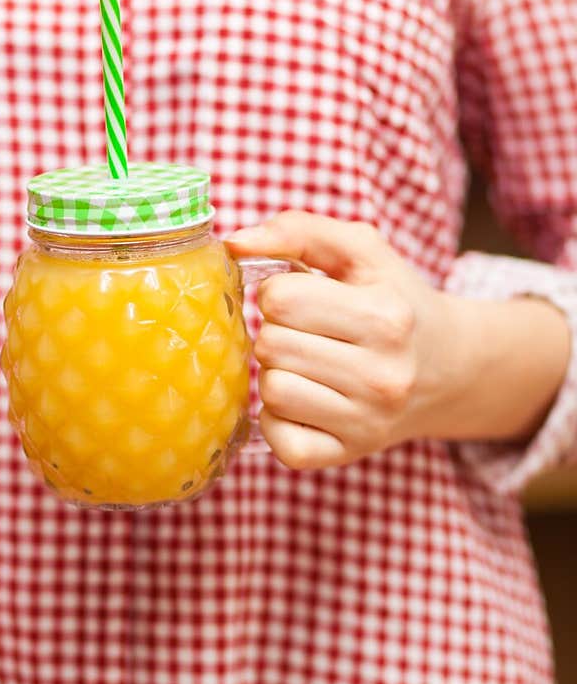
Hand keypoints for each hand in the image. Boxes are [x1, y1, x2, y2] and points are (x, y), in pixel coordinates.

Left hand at [227, 210, 569, 469]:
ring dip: (275, 374)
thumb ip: (299, 230)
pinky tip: (302, 401)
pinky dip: (277, 420)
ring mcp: (367, 421)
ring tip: (304, 365)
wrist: (447, 369)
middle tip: (302, 333)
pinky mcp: (348, 454)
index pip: (281, 299)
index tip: (301, 298)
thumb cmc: (393, 302)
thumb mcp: (362, 252)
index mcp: (386, 316)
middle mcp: (383, 375)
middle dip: (275, 332)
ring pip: (271, 391)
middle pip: (271, 346)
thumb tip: (235, 243)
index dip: (278, 292)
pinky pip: (279, 441)